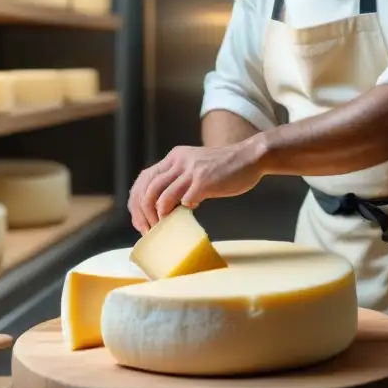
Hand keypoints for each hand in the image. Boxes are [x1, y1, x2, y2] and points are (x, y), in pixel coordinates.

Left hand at [127, 138, 267, 232]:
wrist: (250, 157)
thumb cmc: (225, 166)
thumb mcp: (195, 164)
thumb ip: (179, 178)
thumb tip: (163, 205)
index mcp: (174, 157)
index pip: (144, 179)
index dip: (137, 201)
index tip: (140, 220)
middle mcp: (179, 161)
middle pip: (148, 190)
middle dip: (143, 214)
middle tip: (148, 230)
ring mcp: (192, 171)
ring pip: (161, 198)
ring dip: (159, 218)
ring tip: (162, 229)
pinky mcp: (205, 181)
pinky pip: (185, 202)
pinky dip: (182, 212)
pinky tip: (189, 214)